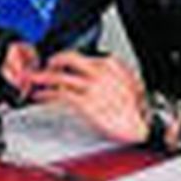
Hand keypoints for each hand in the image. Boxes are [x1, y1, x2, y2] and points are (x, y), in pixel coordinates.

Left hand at [29, 51, 147, 143]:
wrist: (147, 124)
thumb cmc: (139, 109)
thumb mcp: (128, 83)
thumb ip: (111, 76)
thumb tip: (96, 77)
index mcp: (111, 64)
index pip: (84, 56)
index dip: (69, 61)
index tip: (61, 65)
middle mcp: (100, 72)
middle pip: (69, 58)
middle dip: (53, 60)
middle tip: (44, 66)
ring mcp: (91, 87)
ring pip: (60, 76)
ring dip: (42, 77)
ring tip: (33, 80)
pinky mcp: (85, 103)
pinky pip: (60, 94)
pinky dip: (46, 94)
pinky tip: (41, 96)